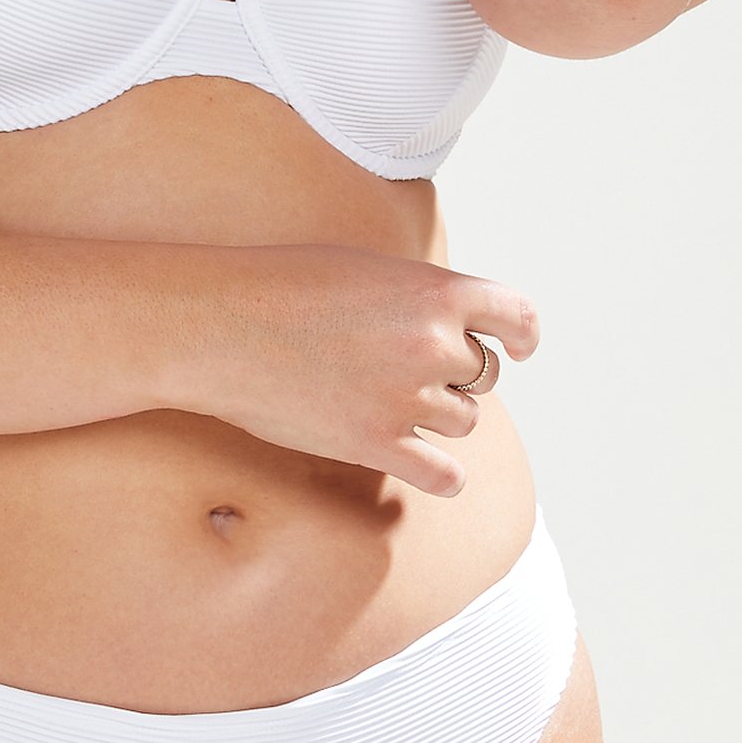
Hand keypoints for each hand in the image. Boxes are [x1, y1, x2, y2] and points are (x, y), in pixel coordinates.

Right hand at [188, 242, 536, 498]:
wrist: (219, 324)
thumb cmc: (281, 285)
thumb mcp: (367, 268)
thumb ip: (417, 296)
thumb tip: (448, 328)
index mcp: (436, 292)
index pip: (515, 317)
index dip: (522, 335)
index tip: (519, 347)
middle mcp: (432, 346)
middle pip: (486, 374)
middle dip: (462, 374)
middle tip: (417, 370)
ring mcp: (406, 398)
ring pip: (463, 421)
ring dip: (442, 415)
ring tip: (397, 403)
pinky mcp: (376, 444)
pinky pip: (443, 474)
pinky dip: (445, 474)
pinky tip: (434, 469)